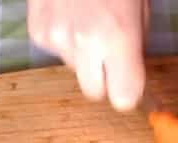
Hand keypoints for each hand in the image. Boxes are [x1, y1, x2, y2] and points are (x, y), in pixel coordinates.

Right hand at [27, 0, 148, 110]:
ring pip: (74, 70)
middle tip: (111, 56)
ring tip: (88, 22)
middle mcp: (83, 43)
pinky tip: (69, 14)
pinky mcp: (36, 33)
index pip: (124, 99)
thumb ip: (138, 45)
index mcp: (117, 37)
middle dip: (105, 80)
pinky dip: (65, 40)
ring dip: (84, 56)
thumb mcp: (141, 7)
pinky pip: (56, 52)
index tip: (132, 83)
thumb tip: (135, 74)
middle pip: (95, 93)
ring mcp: (55, 39)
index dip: (129, 92)